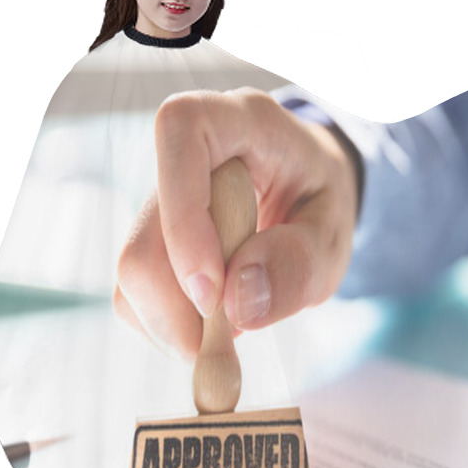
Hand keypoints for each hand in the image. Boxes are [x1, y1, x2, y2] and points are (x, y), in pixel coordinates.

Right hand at [113, 87, 358, 358]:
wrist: (305, 198)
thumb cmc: (321, 204)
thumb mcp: (334, 234)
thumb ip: (298, 261)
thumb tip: (237, 305)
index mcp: (239, 122)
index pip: (180, 134)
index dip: (184, 219)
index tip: (212, 293)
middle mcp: (186, 159)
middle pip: (143, 242)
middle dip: (180, 311)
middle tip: (228, 345)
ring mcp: (159, 204)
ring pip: (133, 278)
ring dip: (175, 328)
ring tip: (230, 330)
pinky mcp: (149, 244)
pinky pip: (135, 299)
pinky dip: (168, 331)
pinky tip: (210, 325)